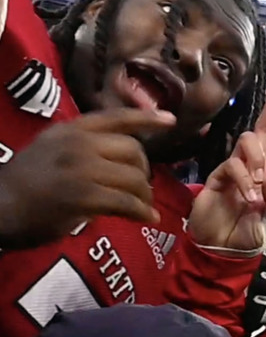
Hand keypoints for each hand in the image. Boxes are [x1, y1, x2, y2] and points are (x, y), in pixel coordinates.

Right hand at [0, 108, 175, 249]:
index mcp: (69, 130)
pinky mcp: (83, 197)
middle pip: (133, 150)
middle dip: (144, 170)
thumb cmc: (24, 184)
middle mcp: (77, 144)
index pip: (115, 117)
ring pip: (133, 178)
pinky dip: (141, 212)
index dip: (146, 118)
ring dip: (144, 195)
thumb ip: (82, 147)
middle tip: (142, 187)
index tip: (171, 121)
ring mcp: (81, 169)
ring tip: (143, 207)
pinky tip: (146, 219)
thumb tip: (120, 160)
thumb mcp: (50, 150)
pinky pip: (126, 202)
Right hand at [189, 81, 265, 250]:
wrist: (225, 248)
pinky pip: (233, 165)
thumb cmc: (253, 233)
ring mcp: (239, 168)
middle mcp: (259, 166)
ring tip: (260, 183)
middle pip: (265, 128)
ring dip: (257, 159)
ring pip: (248, 142)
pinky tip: (248, 197)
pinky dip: (244, 179)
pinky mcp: (219, 175)